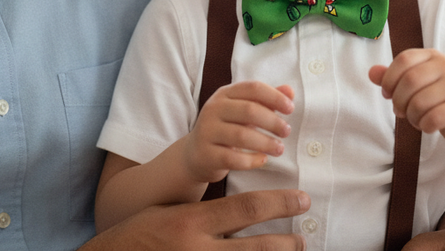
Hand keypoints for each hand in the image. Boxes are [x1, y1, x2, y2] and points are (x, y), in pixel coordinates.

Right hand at [82, 189, 310, 250]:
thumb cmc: (141, 234)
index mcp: (192, 222)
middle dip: (287, 242)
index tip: (301, 199)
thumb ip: (206, 214)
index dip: (280, 203)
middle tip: (303, 236)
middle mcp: (199, 250)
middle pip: (258, 246)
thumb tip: (246, 212)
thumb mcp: (171, 213)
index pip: (247, 209)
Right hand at [183, 81, 293, 183]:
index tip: (290, 109)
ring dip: (266, 143)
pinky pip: (233, 158)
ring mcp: (207, 131)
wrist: (196, 154)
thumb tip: (290, 91)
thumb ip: (266, 100)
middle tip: (286, 131)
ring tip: (279, 149)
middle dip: (273, 122)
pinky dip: (252, 160)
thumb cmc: (227, 128)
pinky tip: (263, 160)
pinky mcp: (206, 154)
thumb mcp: (244, 110)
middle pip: (249, 110)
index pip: (253, 88)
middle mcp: (213, 109)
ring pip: (241, 135)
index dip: (275, 97)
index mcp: (225, 94)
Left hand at [368, 49, 444, 146]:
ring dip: (412, 116)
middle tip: (400, 112)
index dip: (389, 78)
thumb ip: (392, 78)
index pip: (404, 59)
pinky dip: (424, 125)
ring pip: (419, 102)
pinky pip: (432, 118)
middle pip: (410, 81)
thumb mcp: (414, 86)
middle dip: (399, 101)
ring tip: (416, 119)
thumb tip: (371, 72)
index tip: (387, 94)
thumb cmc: (437, 100)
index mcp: (433, 56)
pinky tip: (428, 126)